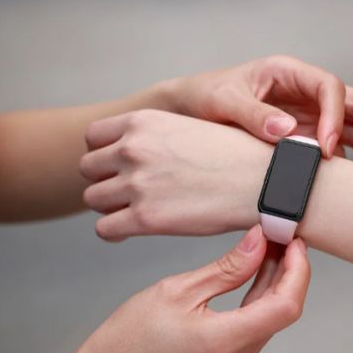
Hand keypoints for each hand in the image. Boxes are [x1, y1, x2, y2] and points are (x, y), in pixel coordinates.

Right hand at [42, 226, 309, 352]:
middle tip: (280, 236)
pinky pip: (255, 325)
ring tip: (268, 247)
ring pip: (270, 316)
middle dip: (289, 269)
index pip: (286, 304)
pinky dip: (258, 296)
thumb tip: (257, 243)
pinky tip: (254, 272)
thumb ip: (226, 268)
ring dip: (274, 281)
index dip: (298, 269)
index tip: (293, 241)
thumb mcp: (177, 291)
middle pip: (284, 310)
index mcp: (225, 342)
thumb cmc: (129, 339)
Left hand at [80, 109, 271, 240]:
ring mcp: (136, 184)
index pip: (92, 136)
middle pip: (88, 169)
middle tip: (127, 192)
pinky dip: (115, 232)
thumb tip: (139, 153)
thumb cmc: (238, 156)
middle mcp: (133, 149)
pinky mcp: (145, 218)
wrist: (264, 181)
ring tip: (133, 212)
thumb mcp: (190, 128)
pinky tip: (131, 231)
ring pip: (94, 200)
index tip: (117, 166)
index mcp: (143, 121)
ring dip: (110, 207)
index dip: (102, 153)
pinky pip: (104, 229)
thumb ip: (157, 137)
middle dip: (104, 180)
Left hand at [170, 55, 352, 165]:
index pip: (328, 87)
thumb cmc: (205, 96)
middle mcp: (304, 93)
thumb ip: (253, 114)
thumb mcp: (224, 100)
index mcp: (288, 73)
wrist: (191, 110)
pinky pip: (336, 146)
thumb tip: (286, 132)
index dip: (335, 115)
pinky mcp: (304, 136)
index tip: (327, 147)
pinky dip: (349, 162)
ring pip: (352, 125)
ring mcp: (307, 115)